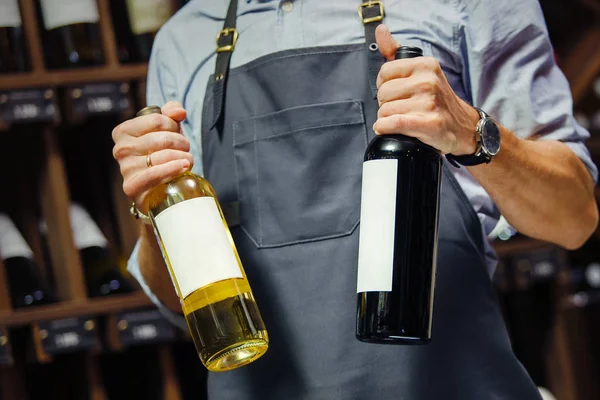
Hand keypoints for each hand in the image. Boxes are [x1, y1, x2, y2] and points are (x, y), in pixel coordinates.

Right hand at [112, 101, 192, 213]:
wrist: (158, 187)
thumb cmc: (162, 154)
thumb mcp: (167, 129)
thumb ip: (171, 112)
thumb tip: (179, 112)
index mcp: (123, 132)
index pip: (157, 120)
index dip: (173, 126)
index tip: (177, 133)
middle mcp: (121, 150)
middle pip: (163, 139)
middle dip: (182, 143)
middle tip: (185, 149)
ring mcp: (125, 169)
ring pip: (162, 156)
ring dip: (183, 157)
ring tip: (187, 160)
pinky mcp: (132, 187)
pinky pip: (155, 174)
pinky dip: (173, 170)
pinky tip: (184, 168)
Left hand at [373, 25, 479, 154]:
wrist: (462, 126)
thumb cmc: (436, 99)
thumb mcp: (421, 71)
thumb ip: (395, 52)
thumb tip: (381, 30)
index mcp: (426, 65)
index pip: (384, 72)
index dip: (384, 86)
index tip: (394, 93)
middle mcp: (428, 81)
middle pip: (383, 93)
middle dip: (385, 104)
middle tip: (400, 108)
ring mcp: (430, 102)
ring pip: (385, 111)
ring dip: (386, 119)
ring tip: (401, 119)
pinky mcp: (429, 123)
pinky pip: (393, 123)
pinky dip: (384, 128)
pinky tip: (387, 129)